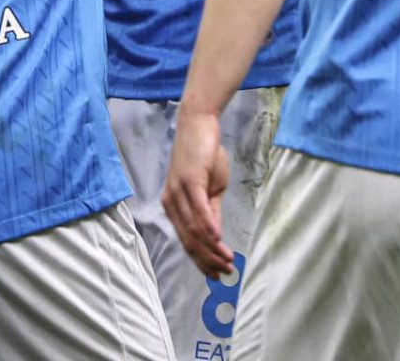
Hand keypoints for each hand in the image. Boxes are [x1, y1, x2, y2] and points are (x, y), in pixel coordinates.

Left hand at [161, 106, 233, 276]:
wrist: (199, 125)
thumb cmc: (204, 156)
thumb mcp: (211, 189)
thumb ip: (211, 213)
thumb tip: (216, 238)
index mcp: (174, 207)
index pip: (186, 241)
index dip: (201, 260)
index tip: (216, 275)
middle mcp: (171, 202)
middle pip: (189, 240)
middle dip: (208, 260)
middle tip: (225, 272)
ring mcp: (178, 192)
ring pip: (193, 229)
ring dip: (211, 248)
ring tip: (227, 260)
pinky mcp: (189, 180)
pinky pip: (198, 209)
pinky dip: (208, 226)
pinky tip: (219, 239)